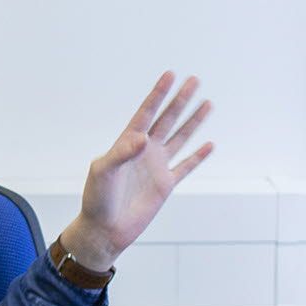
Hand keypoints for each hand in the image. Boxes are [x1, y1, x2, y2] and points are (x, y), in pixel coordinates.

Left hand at [59, 71, 214, 270]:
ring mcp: (156, 166)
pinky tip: (209, 144)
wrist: (105, 229)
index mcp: (127, 143)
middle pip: (167, 119)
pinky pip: (185, 166)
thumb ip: (121, 153)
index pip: (146, 113)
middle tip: (194, 80)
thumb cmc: (97, 199)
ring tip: (207, 103)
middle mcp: (144, 151)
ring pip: (180, 138)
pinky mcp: (165, 185)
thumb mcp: (103, 172)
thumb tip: (143, 138)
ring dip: (193, 121)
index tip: (170, 75)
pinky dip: (198, 156)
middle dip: (180, 100)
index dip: (158, 94)